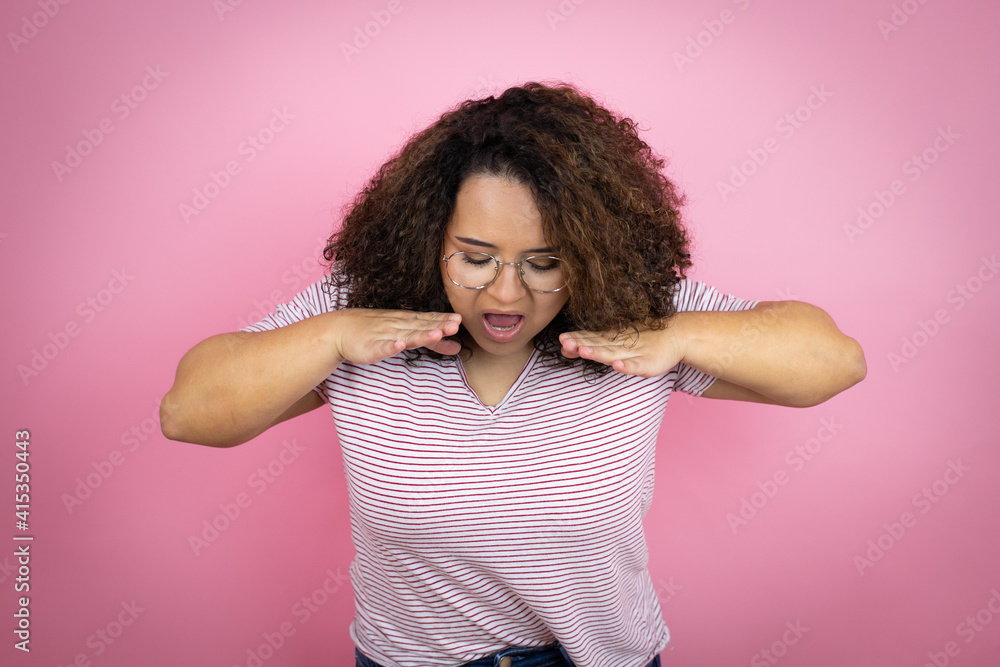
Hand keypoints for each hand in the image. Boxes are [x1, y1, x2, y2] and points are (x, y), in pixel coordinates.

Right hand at [332, 309, 461, 364]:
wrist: (340, 330)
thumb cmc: (375, 330)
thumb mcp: (404, 333)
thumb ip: (429, 339)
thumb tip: (456, 345)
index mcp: (406, 321)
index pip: (427, 320)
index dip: (443, 320)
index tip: (459, 320)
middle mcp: (397, 326)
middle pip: (420, 326)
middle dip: (438, 326)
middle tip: (455, 325)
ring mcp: (384, 336)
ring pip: (405, 336)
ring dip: (420, 335)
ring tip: (435, 334)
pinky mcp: (371, 348)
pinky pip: (382, 348)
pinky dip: (391, 347)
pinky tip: (399, 346)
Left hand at [559, 322, 685, 377]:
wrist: (676, 334)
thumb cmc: (644, 339)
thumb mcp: (619, 342)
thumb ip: (597, 344)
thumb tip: (570, 346)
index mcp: (611, 339)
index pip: (590, 338)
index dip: (576, 339)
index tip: (561, 339)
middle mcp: (620, 344)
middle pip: (598, 344)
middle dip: (582, 344)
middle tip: (566, 342)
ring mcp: (634, 354)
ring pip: (613, 354)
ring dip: (598, 353)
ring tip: (584, 351)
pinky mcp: (648, 363)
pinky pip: (636, 366)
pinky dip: (627, 366)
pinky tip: (618, 366)